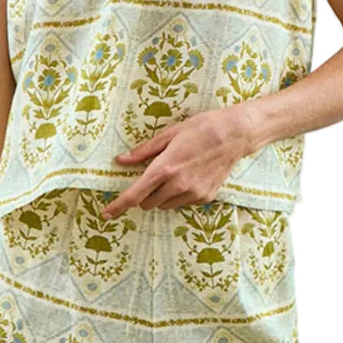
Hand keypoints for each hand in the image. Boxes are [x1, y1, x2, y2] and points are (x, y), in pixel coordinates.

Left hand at [102, 108, 253, 217]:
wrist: (235, 134)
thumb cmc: (201, 128)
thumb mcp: (170, 134)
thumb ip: (144, 151)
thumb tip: (121, 160)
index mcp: (165, 168)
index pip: (135, 195)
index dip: (118, 206)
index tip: (106, 214)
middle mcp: (178, 185)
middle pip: (148, 203)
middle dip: (145, 194)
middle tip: (154, 175)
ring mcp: (193, 194)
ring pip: (165, 205)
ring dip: (162, 196)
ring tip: (175, 173)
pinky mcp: (205, 198)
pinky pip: (183, 203)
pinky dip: (180, 194)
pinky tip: (191, 176)